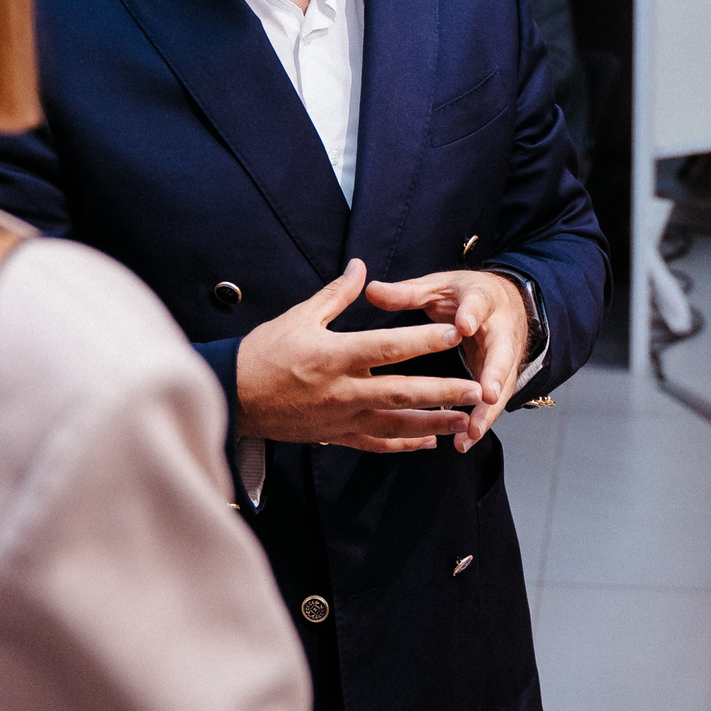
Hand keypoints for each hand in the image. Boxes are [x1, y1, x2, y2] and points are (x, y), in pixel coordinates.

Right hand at [236, 260, 485, 452]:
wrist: (234, 396)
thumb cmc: (264, 352)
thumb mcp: (299, 316)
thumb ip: (336, 295)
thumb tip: (361, 267)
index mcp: (335, 355)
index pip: (389, 347)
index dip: (424, 340)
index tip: (454, 333)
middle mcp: (342, 390)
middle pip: (402, 391)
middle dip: (443, 392)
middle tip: (477, 389)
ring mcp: (341, 418)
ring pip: (395, 424)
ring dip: (433, 423)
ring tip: (464, 419)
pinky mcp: (335, 436)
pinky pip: (376, 443)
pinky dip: (404, 444)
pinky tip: (428, 442)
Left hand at [364, 269, 529, 450]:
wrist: (503, 301)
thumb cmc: (463, 294)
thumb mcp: (437, 287)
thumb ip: (408, 292)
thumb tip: (372, 290)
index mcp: (482, 299)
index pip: (478, 305)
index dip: (472, 315)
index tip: (463, 327)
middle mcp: (500, 330)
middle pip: (501, 354)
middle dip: (494, 376)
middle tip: (486, 395)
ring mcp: (505, 357)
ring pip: (501, 386)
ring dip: (487, 411)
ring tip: (469, 432)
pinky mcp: (500, 378)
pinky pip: (492, 402)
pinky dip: (480, 421)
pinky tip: (463, 441)